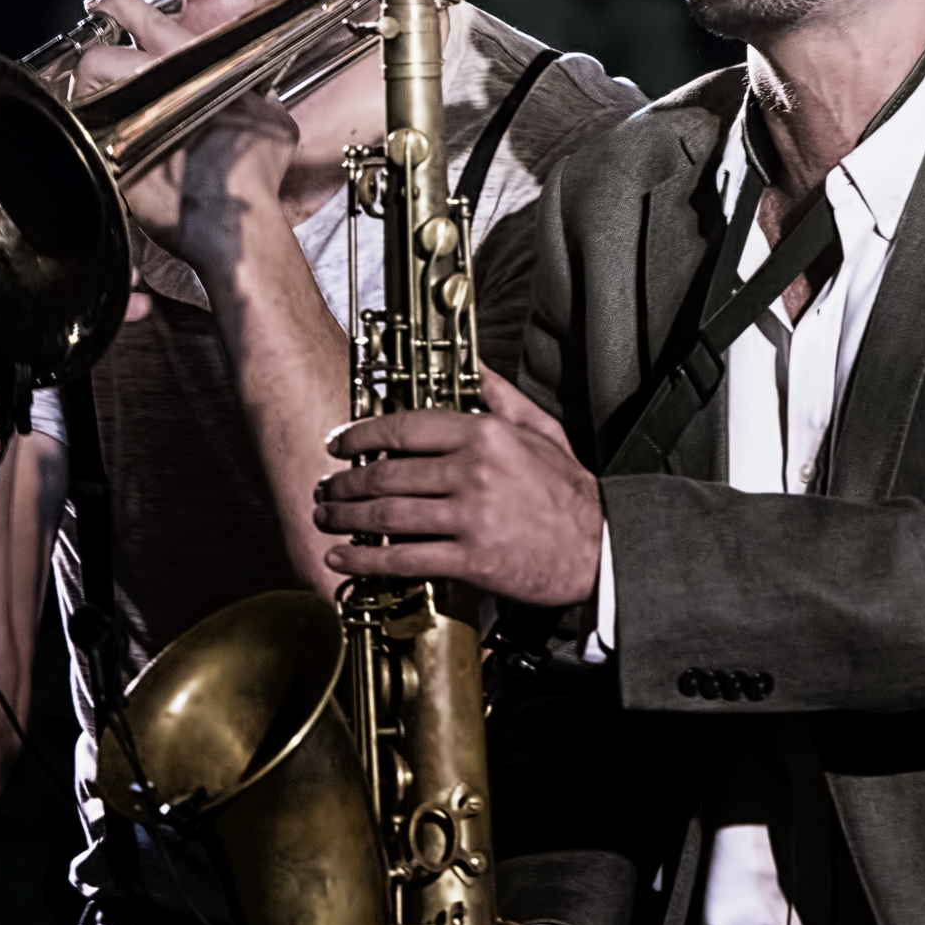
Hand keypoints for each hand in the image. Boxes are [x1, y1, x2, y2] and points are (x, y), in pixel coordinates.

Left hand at [75, 0, 297, 275]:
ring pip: (87, 91)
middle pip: (100, 56)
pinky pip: (89, 134)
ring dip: (89, 97)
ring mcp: (130, 120)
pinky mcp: (114, 156)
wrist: (234, 223)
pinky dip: (95, 136)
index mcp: (197, 66)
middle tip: (98, 71)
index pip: (145, 19)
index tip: (107, 2)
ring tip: (101, 111)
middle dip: (95, 62)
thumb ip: (254, 92)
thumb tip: (251, 93)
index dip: (119, 4)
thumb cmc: (254, 175)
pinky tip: (110, 148)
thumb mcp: (272, 117)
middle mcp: (157, 86)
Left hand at [313, 370, 601, 605]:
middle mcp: (474, 472)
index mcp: (485, 435)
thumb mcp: (540, 430)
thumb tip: (474, 365)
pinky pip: (405, 557)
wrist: (599, 548)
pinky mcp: (471, 559)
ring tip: (326, 517)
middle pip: (388, 473)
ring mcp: (471, 517)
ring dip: (346, 517)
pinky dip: (366, 559)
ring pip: (389, 514)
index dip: (361, 435)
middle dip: (346, 482)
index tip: (339, 444)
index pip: (405, 427)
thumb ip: (501, 396)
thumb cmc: (568, 492)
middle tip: (326, 488)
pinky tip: (342, 558)